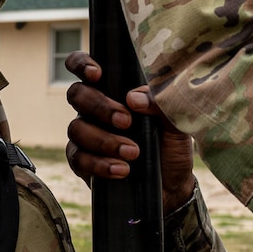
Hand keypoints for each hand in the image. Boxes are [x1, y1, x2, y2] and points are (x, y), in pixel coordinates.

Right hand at [64, 50, 196, 212]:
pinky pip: (78, 159)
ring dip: (104, 140)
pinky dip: (99, 164)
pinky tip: (121, 170)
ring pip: (76, 128)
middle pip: (77, 95)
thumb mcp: (175, 123)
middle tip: (127, 121)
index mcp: (115, 91)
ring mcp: (86, 136)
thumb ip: (161, 103)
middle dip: (100, 107)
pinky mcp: (83, 164)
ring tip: (133, 152)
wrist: (172, 187)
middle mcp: (95, 110)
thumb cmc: (170, 147)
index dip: (82, 64)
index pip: (86, 68)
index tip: (96, 74)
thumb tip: (134, 98)